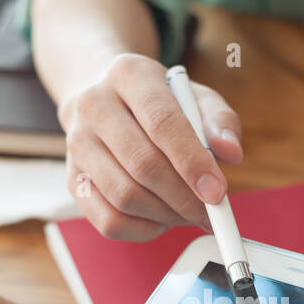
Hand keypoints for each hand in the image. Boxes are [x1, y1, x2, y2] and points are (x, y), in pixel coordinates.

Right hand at [60, 53, 242, 240]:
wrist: (104, 99)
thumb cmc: (158, 102)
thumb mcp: (194, 97)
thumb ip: (219, 121)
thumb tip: (230, 154)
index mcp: (128, 74)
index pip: (162, 123)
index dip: (192, 162)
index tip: (217, 192)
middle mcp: (94, 105)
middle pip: (142, 164)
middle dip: (183, 197)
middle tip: (209, 213)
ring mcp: (76, 144)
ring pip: (124, 196)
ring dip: (165, 215)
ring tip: (188, 213)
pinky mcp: (73, 179)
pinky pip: (107, 220)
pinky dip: (142, 229)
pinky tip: (162, 219)